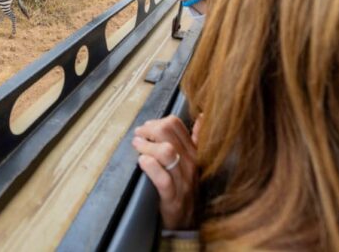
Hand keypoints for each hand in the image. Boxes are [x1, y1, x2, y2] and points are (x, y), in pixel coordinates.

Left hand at [132, 115, 202, 229]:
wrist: (188, 221)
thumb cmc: (185, 187)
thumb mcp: (192, 162)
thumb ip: (195, 139)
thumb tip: (202, 117)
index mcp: (193, 152)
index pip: (176, 124)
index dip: (157, 122)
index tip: (146, 128)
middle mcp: (190, 163)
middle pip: (167, 133)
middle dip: (148, 130)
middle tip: (138, 136)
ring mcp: (183, 180)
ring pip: (166, 152)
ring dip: (146, 146)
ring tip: (137, 146)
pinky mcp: (172, 197)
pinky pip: (163, 179)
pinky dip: (150, 167)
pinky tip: (142, 161)